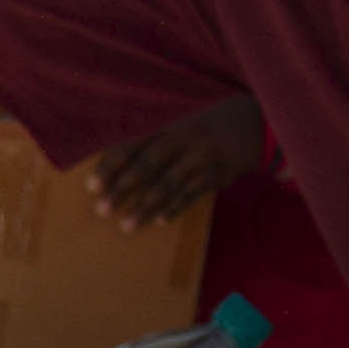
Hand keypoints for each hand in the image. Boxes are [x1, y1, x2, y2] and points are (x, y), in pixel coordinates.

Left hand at [88, 95, 264, 230]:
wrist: (257, 122)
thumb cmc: (208, 125)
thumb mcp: (182, 123)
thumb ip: (154, 140)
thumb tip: (116, 163)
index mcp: (171, 124)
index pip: (134, 144)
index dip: (112, 164)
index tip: (91, 185)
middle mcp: (186, 138)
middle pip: (148, 165)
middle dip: (123, 189)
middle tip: (101, 209)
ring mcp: (204, 156)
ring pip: (169, 184)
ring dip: (146, 207)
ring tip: (126, 226)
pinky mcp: (220, 172)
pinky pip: (193, 193)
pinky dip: (176, 207)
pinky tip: (159, 221)